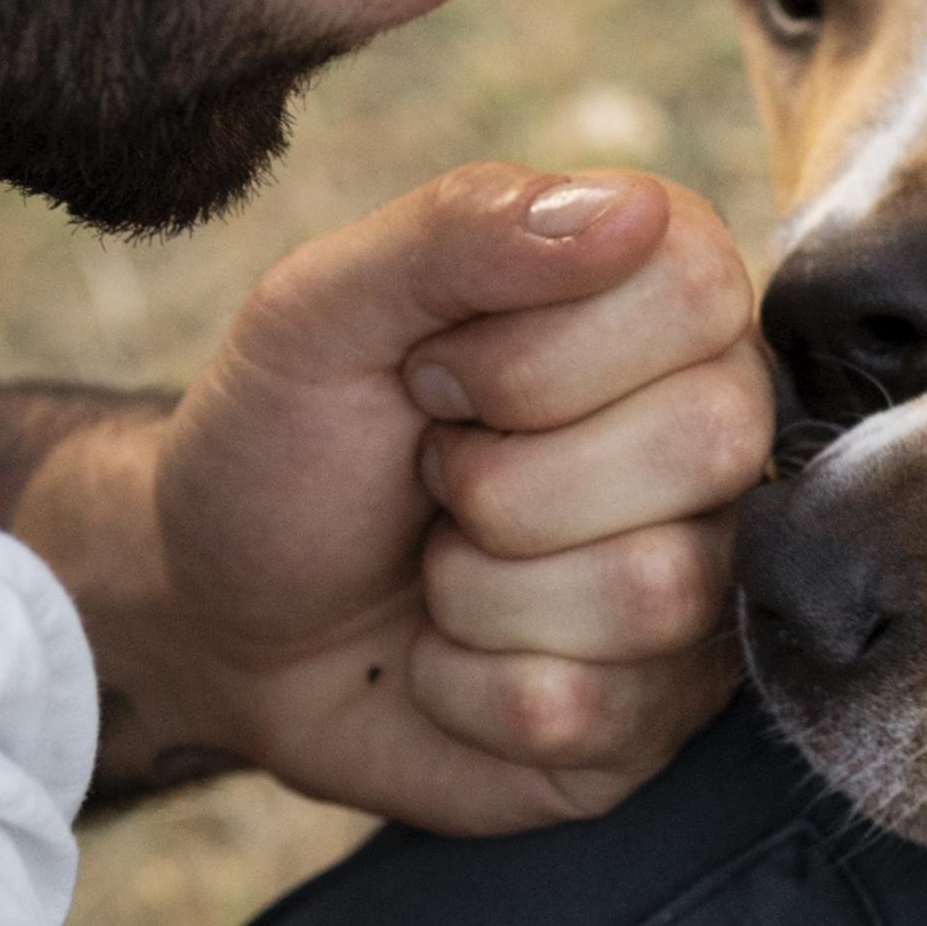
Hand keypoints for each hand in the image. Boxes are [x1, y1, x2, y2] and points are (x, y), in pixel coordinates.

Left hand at [42, 165, 766, 832]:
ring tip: (438, 570)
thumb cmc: (284, 446)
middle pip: (707, 443)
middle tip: (435, 477)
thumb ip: (461, 229)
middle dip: (503, 480)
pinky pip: (594, 712)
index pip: (698, 289)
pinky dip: (465, 690)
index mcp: (653, 300)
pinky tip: (445, 659)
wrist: (215, 618)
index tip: (432, 374)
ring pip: (655, 590)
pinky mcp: (656, 717)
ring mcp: (701, 581)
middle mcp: (711, 432)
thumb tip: (636, 208)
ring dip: (479, 592)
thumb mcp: (320, 309)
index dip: (535, 351)